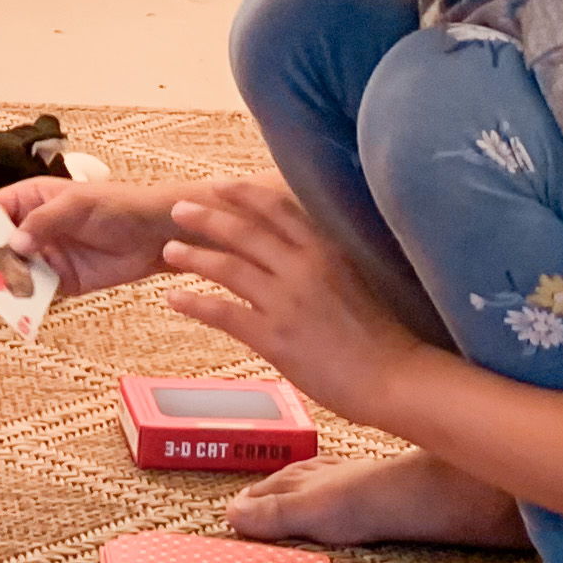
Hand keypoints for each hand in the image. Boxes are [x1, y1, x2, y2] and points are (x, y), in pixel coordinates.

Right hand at [0, 171, 251, 295]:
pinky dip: (25, 299)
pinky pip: (36, 292)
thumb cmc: (119, 205)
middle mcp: (35, 228)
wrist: (158, 234)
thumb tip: (13, 243)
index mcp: (33, 200)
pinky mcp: (63, 282)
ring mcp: (47, 256)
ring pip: (14, 270)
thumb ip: (44, 222)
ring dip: (4, 281)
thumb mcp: (78, 204)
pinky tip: (17, 305)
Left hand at [158, 177, 419, 422]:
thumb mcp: (354, 282)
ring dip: (193, 257)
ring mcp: (287, 301)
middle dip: (206, 217)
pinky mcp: (274, 337)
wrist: (394, 378)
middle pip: (244, 232)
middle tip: (178, 210)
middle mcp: (304, 267)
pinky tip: (172, 299)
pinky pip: (223, 313)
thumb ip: (323, 263)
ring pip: (228, 267)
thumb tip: (296, 252)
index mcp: (326, 250)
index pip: (277, 208)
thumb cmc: (382, 337)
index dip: (243, 194)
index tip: (217, 184)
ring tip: (168, 251)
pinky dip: (193, 303)